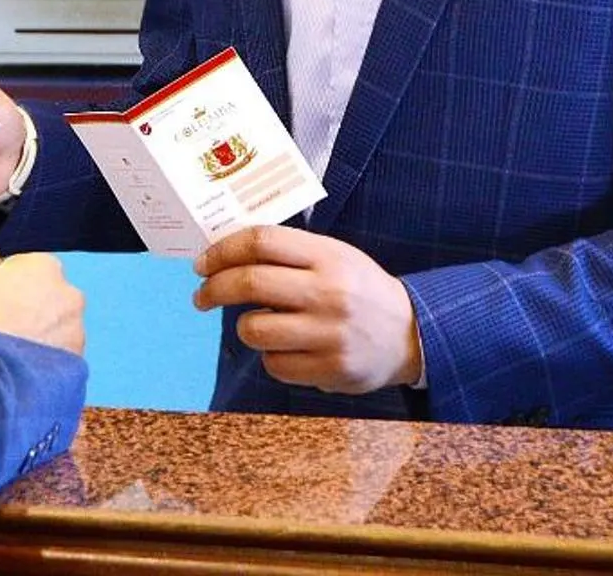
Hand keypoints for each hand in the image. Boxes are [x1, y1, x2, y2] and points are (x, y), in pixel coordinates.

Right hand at [0, 244, 84, 355]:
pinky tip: (18, 366)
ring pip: (52, 327)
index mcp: (46, 265)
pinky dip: (40, 360)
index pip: (23, 266)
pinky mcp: (77, 364)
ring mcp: (76, 332)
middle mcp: (70, 295)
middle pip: (42, 295)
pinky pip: (55, 356)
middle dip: (24, 307)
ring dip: (35, 334)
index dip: (1, 282)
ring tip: (6, 349)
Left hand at [192, 225, 421, 393]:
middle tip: (201, 295)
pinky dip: (271, 356)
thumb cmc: (358, 289)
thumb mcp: (334, 256)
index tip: (202, 263)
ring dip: (245, 327)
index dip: (222, 250)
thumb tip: (224, 252)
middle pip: (249, 283)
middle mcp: (329, 292)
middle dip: (213, 289)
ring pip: (254, 329)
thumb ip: (288, 252)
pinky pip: (274, 364)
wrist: (411, 334)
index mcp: (328, 256)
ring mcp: (330, 334)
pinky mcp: (332, 370)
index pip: (261, 241)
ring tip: (258, 324)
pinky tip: (287, 349)